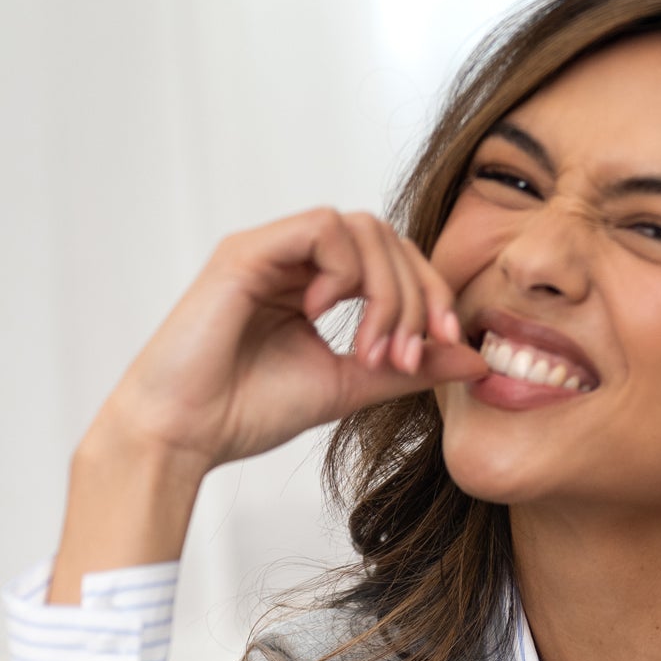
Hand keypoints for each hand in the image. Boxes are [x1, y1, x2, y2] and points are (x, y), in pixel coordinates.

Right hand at [86, 204, 486, 476]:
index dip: (433, 295)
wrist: (185, 431)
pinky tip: (326, 319)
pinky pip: (321, 229)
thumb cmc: (247, 410)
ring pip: (361, 229)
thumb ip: (407, 368)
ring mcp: (271, 250)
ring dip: (387, 292)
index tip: (448, 346)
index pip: (394, 260)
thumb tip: (475, 359)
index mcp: (317, 285)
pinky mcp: (248, 252)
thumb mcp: (348, 386)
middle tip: (410, 356)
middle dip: (419, 296)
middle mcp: (295, 259)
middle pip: (386, 237)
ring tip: (370, 351)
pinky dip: (344, 274)